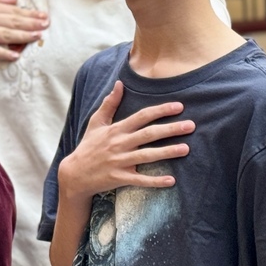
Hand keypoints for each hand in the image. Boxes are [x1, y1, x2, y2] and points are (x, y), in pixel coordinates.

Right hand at [0, 0, 48, 62]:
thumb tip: (14, 0)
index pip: (13, 11)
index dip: (29, 14)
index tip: (44, 15)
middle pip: (12, 21)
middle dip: (30, 23)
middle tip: (46, 24)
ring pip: (5, 34)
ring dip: (22, 35)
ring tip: (37, 36)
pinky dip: (2, 53)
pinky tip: (15, 56)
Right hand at [58, 81, 193, 202]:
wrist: (74, 174)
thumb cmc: (88, 146)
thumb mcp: (96, 123)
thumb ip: (109, 104)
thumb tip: (119, 84)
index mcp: (116, 130)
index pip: (141, 117)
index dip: (160, 110)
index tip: (179, 106)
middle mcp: (119, 144)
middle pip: (148, 135)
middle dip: (170, 129)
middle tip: (191, 125)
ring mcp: (119, 162)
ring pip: (147, 156)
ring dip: (167, 152)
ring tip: (186, 149)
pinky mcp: (119, 178)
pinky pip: (140, 180)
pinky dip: (155, 181)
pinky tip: (171, 181)